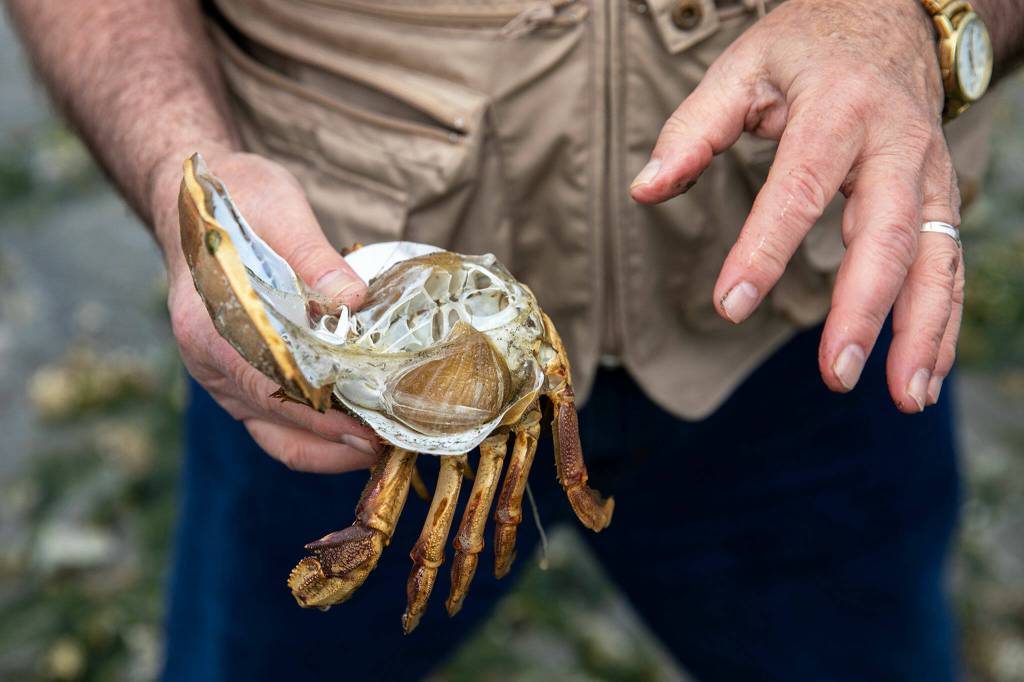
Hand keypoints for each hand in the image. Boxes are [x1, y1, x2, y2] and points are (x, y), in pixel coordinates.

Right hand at [151, 147, 380, 470]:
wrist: (193, 199)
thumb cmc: (235, 202)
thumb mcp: (279, 211)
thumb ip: (313, 257)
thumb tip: (353, 300)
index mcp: (209, 325)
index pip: (270, 388)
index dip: (322, 417)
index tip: (369, 433)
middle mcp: (209, 361)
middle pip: (275, 423)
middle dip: (335, 442)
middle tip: (393, 443)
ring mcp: (219, 376)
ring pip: (274, 434)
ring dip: (328, 448)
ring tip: (382, 445)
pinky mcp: (236, 379)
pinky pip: (274, 422)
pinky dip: (315, 434)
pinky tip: (356, 430)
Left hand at [631, 0, 963, 412]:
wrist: (892, 17)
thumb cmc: (807, 47)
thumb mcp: (743, 67)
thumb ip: (693, 129)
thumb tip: (646, 189)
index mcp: (837, 109)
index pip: (798, 188)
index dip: (765, 250)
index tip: (729, 306)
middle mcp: (894, 144)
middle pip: (885, 234)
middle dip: (863, 309)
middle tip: (834, 374)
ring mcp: (928, 173)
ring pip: (934, 259)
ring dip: (922, 331)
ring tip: (904, 396)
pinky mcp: (941, 196)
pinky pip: (949, 263)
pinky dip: (942, 320)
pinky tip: (924, 373)